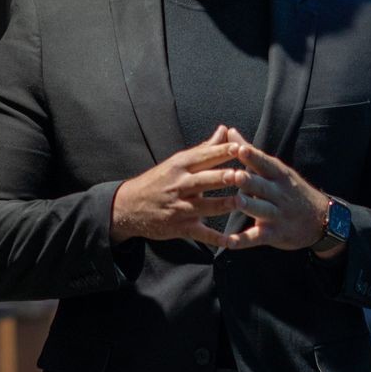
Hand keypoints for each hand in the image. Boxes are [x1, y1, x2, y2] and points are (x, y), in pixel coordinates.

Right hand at [111, 125, 247, 247]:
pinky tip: (232, 241)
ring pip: (205, 206)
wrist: (128, 207)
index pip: (204, 157)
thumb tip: (225, 129)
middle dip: (222, 177)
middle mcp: (180, 185)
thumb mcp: (178, 162)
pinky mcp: (180, 228)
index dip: (222, 153)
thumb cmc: (159, 181)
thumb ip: (205, 149)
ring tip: (241, 202)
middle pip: (204, 180)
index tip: (242, 148)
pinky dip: (216, 239)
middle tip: (241, 174)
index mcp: (180, 166)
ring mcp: (180, 208)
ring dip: (223, 205)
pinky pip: (201, 234)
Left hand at [219, 133, 327, 251]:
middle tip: (233, 175)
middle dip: (248, 181)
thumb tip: (229, 131)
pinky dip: (244, 241)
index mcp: (278, 175)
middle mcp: (279, 193)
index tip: (239, 148)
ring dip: (250, 206)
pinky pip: (257, 237)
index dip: (252, 157)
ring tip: (237, 202)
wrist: (321, 219)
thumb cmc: (291, 190)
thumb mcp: (276, 170)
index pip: (264, 163)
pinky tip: (230, 243)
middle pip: (262, 185)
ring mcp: (278, 214)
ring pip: (262, 209)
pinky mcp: (274, 234)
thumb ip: (250, 153)